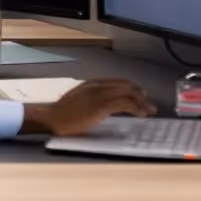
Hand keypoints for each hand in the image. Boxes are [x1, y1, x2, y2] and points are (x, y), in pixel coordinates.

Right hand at [23, 79, 155, 135]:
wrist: (51, 119)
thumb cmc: (61, 114)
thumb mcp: (78, 100)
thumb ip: (92, 98)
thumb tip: (105, 104)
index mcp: (91, 84)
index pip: (118, 82)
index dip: (132, 88)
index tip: (140, 95)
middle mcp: (97, 86)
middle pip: (126, 85)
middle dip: (140, 94)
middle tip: (148, 104)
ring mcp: (99, 95)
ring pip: (128, 93)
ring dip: (141, 101)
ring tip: (149, 110)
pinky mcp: (101, 106)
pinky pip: (124, 104)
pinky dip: (136, 108)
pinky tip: (141, 114)